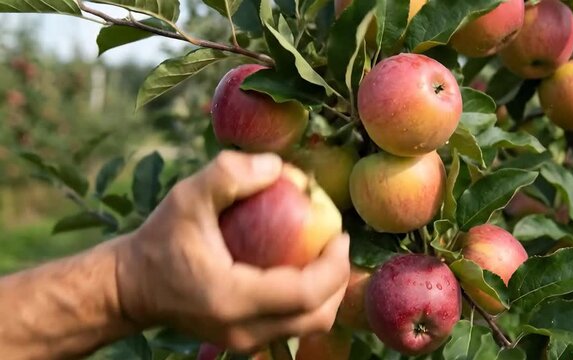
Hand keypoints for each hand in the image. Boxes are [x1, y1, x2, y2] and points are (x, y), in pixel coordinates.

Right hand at [114, 150, 350, 353]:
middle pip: (316, 317)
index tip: (340, 233)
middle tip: (337, 241)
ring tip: (324, 254)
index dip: (334, 265)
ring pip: (307, 326)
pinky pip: (291, 325)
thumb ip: (230, 173)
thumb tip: (279, 168)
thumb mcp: (187, 196)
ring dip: (326, 291)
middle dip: (337, 279)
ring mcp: (243, 342)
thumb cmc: (159, 240)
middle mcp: (242, 330)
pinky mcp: (242, 341)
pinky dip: (307, 300)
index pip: (306, 294)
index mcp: (233, 299)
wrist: (131, 287)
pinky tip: (301, 268)